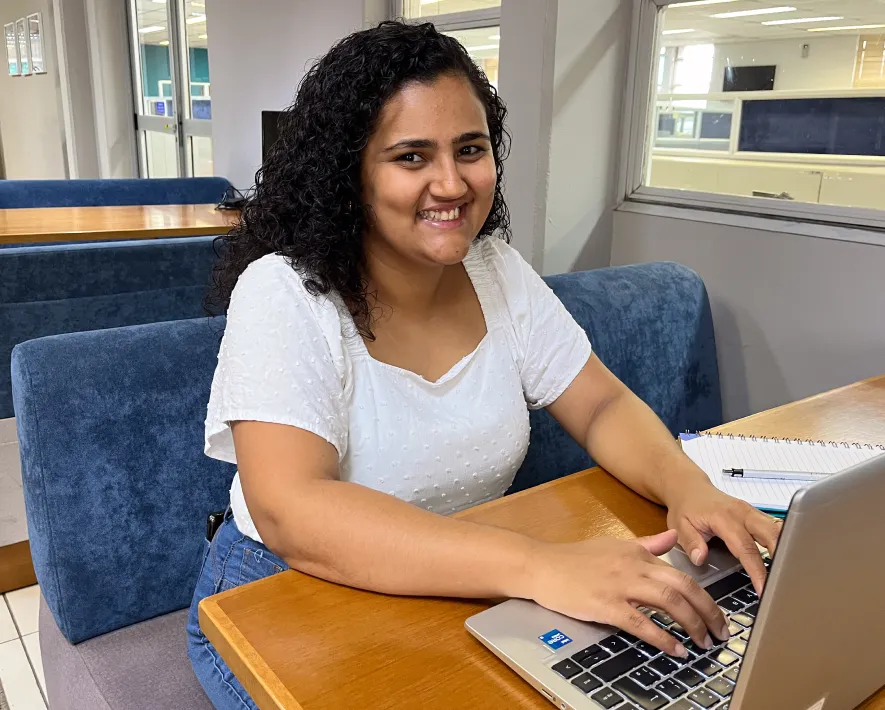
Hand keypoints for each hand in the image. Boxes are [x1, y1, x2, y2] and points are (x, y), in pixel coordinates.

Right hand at [524, 530, 729, 656]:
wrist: (541, 565)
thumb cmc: (573, 558)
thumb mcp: (614, 544)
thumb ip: (647, 544)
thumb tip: (672, 539)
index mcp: (638, 553)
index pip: (682, 574)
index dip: (705, 596)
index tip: (716, 614)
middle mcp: (634, 567)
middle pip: (684, 587)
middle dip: (709, 612)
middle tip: (721, 632)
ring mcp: (621, 586)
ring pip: (670, 603)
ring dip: (693, 625)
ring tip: (703, 642)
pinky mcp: (606, 605)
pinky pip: (642, 623)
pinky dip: (663, 638)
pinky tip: (675, 649)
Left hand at [665, 482, 782, 594]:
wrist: (689, 488)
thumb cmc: (685, 507)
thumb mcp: (679, 526)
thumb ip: (691, 542)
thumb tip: (701, 558)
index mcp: (724, 517)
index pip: (746, 547)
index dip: (757, 570)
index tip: (764, 589)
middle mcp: (743, 512)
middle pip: (772, 535)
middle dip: (782, 559)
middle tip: (784, 584)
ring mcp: (753, 512)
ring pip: (779, 529)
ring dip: (787, 550)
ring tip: (789, 575)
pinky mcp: (757, 515)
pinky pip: (776, 527)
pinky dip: (783, 543)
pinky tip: (786, 560)